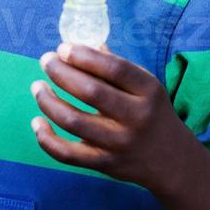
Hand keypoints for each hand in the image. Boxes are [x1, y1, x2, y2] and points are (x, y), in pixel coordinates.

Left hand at [29, 41, 193, 192]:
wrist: (172, 160)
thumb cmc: (152, 112)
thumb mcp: (146, 86)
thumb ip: (114, 66)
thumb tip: (80, 44)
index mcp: (148, 90)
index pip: (114, 68)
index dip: (84, 56)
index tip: (62, 48)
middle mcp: (136, 117)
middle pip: (91, 92)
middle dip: (60, 72)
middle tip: (46, 61)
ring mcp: (120, 143)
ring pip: (74, 121)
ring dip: (48, 101)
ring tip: (38, 87)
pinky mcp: (105, 164)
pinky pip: (68, 154)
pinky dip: (47, 139)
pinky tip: (37, 122)